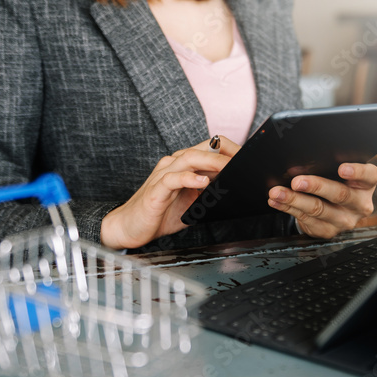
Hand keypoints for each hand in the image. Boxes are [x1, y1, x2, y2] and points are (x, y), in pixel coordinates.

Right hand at [100, 136, 240, 248]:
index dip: (228, 151)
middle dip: (225, 152)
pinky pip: (172, 179)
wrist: (129, 227)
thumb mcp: (192, 203)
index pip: (207, 149)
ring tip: (229, 167)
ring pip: (188, 159)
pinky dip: (189, 179)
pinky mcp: (155, 190)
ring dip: (211, 162)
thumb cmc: (159, 214)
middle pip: (201, 149)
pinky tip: (203, 182)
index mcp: (182, 166)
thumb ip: (208, 194)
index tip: (246, 158)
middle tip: (244, 160)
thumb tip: (233, 191)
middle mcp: (172, 165)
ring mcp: (163, 175)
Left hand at [267, 163, 376, 238]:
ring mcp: (345, 220)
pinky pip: (306, 219)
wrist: (334, 209)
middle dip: (316, 186)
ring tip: (278, 192)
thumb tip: (300, 163)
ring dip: (294, 199)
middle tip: (297, 182)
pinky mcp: (328, 230)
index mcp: (366, 184)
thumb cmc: (337, 183)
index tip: (342, 168)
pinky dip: (288, 208)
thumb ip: (329, 167)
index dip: (357, 172)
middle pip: (340, 194)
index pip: (369, 175)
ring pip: (319, 209)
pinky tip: (278, 202)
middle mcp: (360, 204)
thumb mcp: (338, 173)